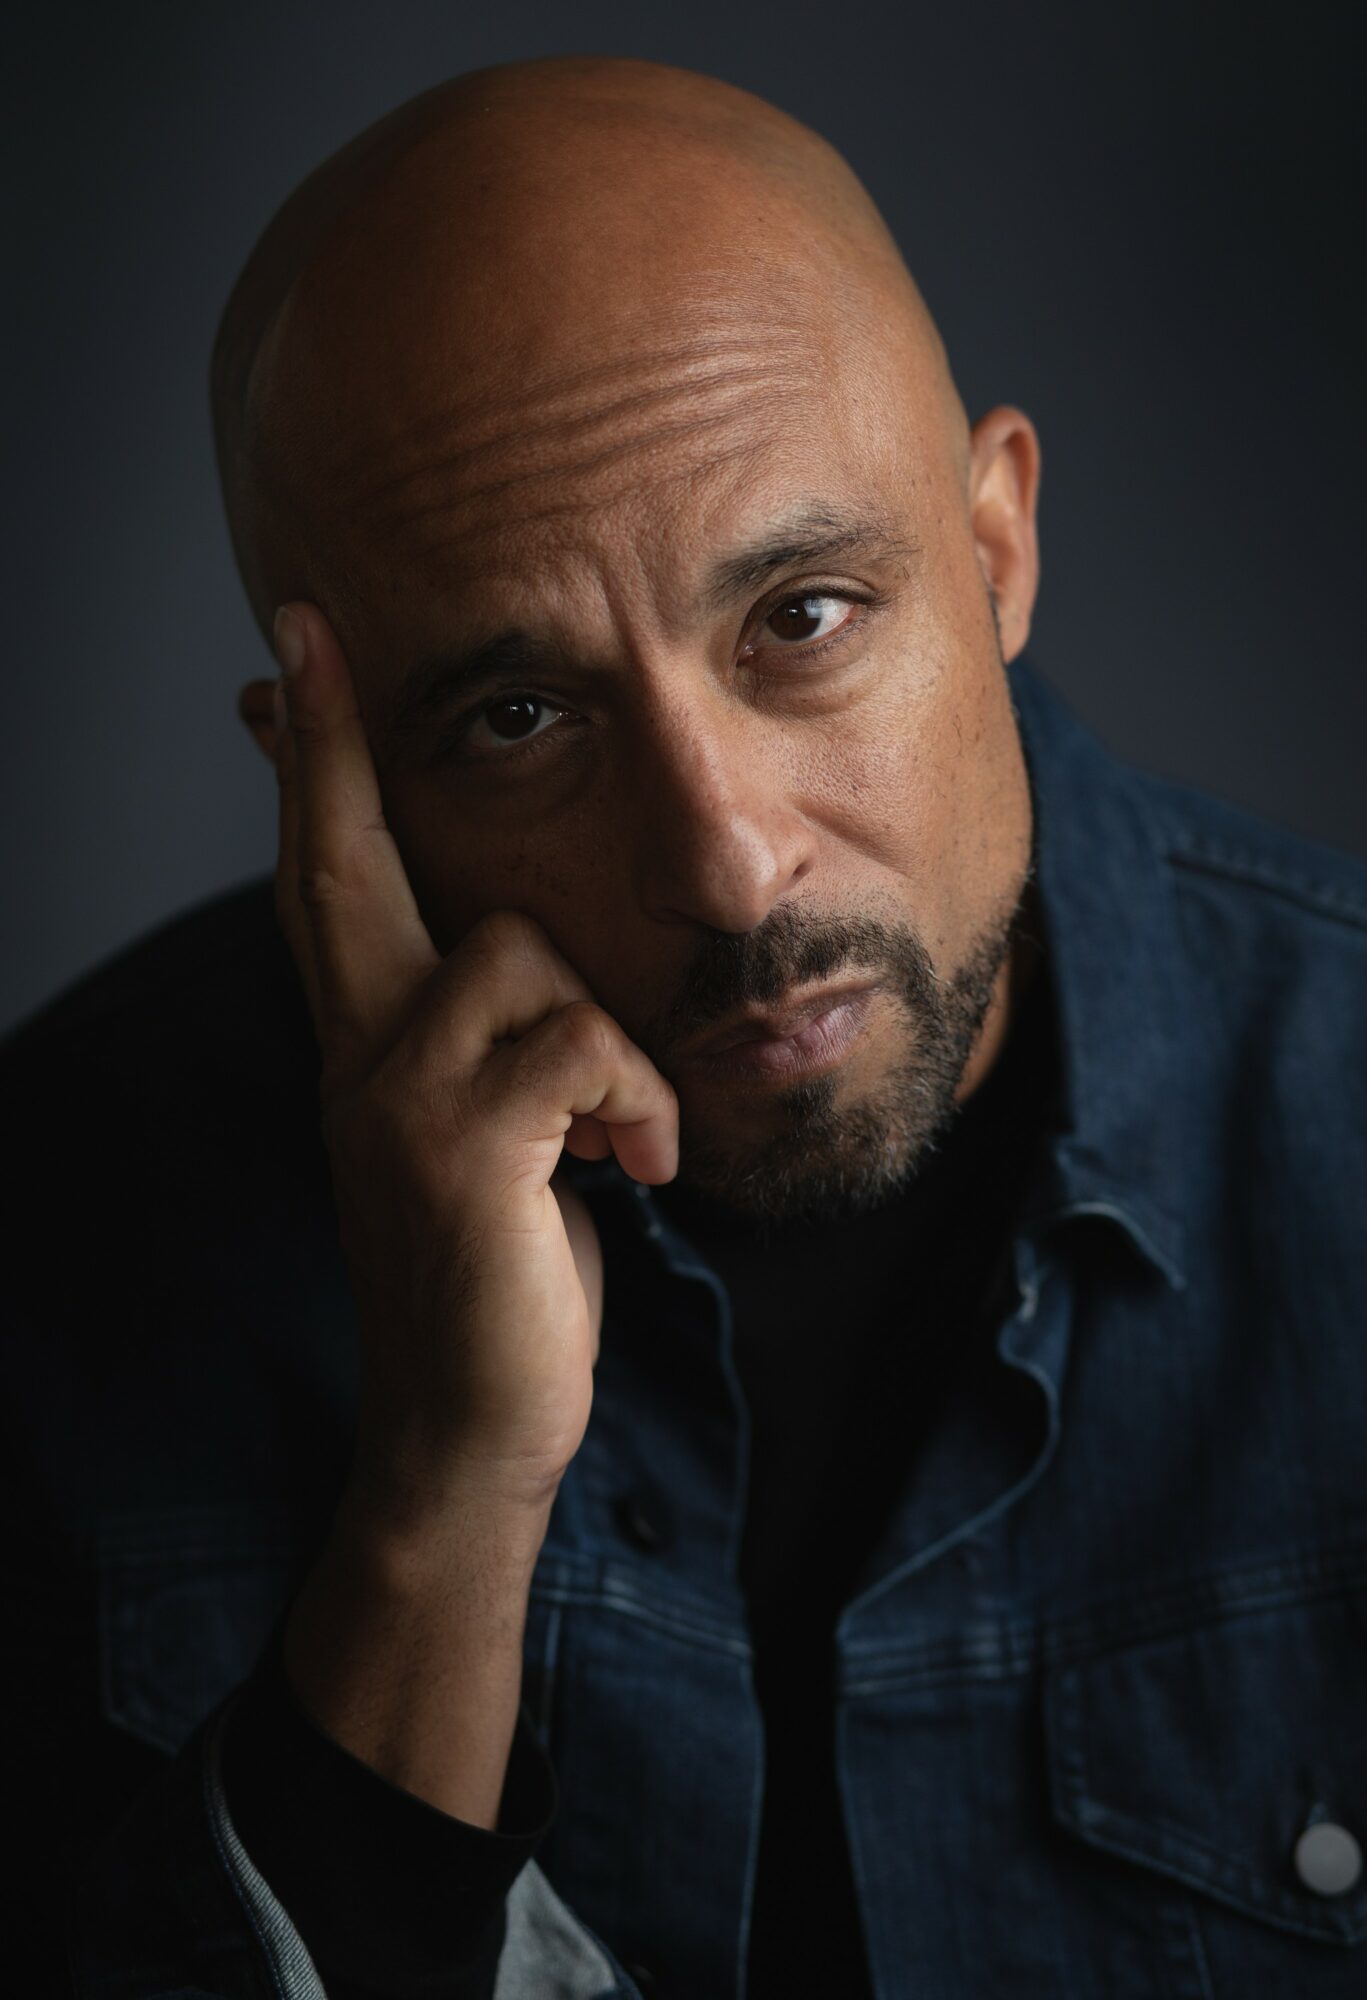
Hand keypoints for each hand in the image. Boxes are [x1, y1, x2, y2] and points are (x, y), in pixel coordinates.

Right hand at [241, 605, 677, 1520]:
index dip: (315, 776)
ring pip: (521, 948)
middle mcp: (360, 1055)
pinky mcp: (459, 1144)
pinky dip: (636, 1100)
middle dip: (333, 751)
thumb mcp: (490, 1145)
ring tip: (623, 1141)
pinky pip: (581, 1040)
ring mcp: (397, 1096)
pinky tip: (639, 1170)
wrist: (473, 1434)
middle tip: (310, 639)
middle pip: (344, 869)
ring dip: (608, 1044)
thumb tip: (527, 967)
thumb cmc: (504, 1281)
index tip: (288, 667)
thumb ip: (492, 1050)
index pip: (332, 884)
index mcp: (371, 1047)